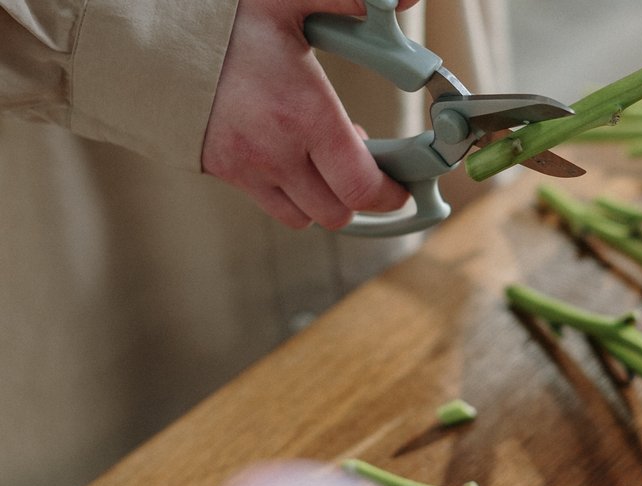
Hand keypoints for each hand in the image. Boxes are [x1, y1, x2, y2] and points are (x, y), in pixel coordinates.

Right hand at [202, 0, 419, 229]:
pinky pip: (270, 204)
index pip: (361, 186)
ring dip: (324, 198)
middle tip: (365, 161)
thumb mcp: (289, 0)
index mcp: (304, 114)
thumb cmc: (219, 19)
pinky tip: (291, 158)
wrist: (141, 37)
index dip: (390, 194)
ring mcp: (246, 169)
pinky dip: (291, 195)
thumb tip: (407, 0)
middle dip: (359, 195)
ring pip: (304, 216)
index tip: (402, 184)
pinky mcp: (222, 172)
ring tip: (325, 160)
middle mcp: (276, 153)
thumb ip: (349, 0)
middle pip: (337, 212)